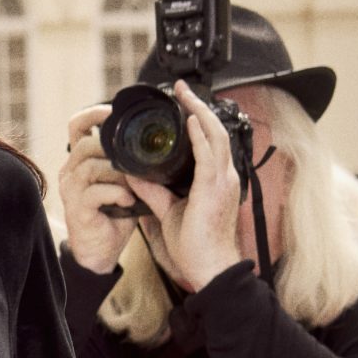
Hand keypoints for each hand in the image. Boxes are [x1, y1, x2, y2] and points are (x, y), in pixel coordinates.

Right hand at [59, 104, 138, 274]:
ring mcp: (71, 191)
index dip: (93, 114)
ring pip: (90, 167)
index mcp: (79, 161)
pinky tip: (129, 200)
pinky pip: (95, 192)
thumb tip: (155, 143)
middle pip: (86, 145)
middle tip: (136, 161)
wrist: (99, 251)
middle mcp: (70, 172)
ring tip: (134, 184)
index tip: (114, 112)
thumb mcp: (122, 182)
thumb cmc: (113, 215)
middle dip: (113, 149)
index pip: (76, 126)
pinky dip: (117, 194)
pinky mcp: (77, 209)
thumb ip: (128, 163)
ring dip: (117, 173)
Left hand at [124, 82, 242, 290]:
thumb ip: (153, 191)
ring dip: (199, 112)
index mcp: (216, 180)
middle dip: (199, 106)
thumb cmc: (195, 245)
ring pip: (215, 136)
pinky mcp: (214, 189)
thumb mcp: (168, 211)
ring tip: (184, 94)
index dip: (199, 119)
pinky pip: (209, 155)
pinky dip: (200, 135)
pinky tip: (189, 120)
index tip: (183, 103)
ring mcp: (222, 181)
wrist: (209, 268)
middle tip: (181, 89)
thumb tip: (133, 174)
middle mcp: (224, 177)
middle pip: (216, 131)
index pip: (211, 141)